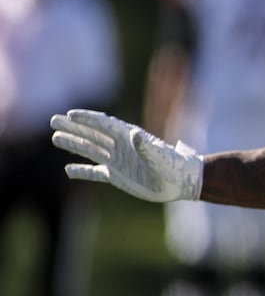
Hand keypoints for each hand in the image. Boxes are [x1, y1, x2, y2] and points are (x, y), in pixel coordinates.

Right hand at [50, 109, 203, 201]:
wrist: (179, 181)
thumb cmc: (172, 165)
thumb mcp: (159, 156)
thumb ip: (145, 146)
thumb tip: (135, 135)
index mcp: (128, 137)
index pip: (103, 124)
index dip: (87, 118)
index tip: (69, 114)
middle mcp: (120, 147)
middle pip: (92, 134)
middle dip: (73, 127)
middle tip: (53, 120)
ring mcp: (117, 160)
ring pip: (90, 150)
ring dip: (73, 144)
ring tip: (55, 138)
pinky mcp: (117, 175)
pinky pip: (94, 172)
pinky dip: (82, 171)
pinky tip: (68, 170)